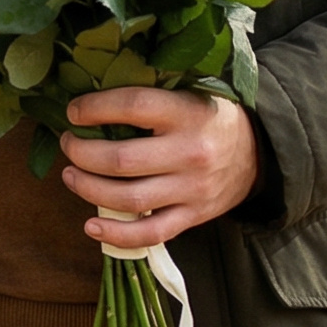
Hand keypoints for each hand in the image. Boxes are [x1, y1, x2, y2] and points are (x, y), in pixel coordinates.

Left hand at [59, 87, 259, 247]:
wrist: (257, 152)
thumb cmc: (207, 116)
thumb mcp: (188, 92)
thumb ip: (149, 94)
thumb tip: (89, 93)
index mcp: (187, 113)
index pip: (133, 106)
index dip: (94, 108)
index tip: (73, 111)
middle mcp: (190, 153)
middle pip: (121, 160)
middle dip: (81, 153)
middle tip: (68, 144)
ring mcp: (192, 189)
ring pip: (129, 198)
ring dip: (88, 188)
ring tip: (70, 175)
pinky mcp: (193, 216)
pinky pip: (151, 233)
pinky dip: (117, 234)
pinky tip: (91, 225)